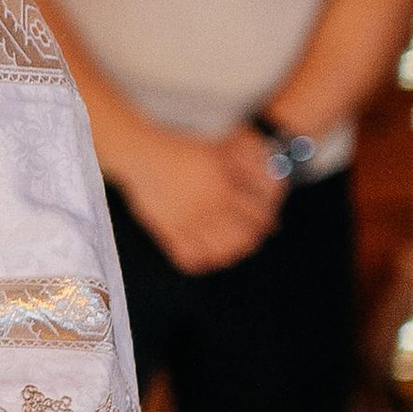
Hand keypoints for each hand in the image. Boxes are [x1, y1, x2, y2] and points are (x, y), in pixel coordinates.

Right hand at [117, 123, 282, 275]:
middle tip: (250, 240)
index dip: (266, 222)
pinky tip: (204, 255)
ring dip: (229, 254)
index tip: (267, 224)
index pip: (258, 216)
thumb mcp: (218, 152)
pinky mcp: (168, 230)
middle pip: (242, 238)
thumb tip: (269, 181)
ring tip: (230, 250)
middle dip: (251, 241)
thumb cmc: (179, 150)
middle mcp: (209, 206)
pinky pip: (190, 257)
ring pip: (219, 252)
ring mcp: (188, 221)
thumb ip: (244, 165)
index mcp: (224, 186)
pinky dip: (200, 260)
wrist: (142, 155)